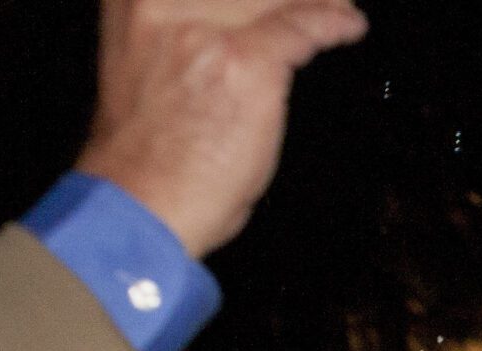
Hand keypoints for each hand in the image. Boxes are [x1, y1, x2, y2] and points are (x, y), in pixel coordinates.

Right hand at [73, 0, 370, 260]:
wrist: (139, 200)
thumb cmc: (142, 157)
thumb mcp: (143, 70)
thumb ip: (179, 42)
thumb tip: (223, 35)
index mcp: (132, 3)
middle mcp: (164, 4)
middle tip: (314, 0)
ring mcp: (209, 33)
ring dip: (313, 2)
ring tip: (337, 6)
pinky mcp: (248, 63)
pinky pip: (304, 26)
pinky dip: (334, 24)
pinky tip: (349, 25)